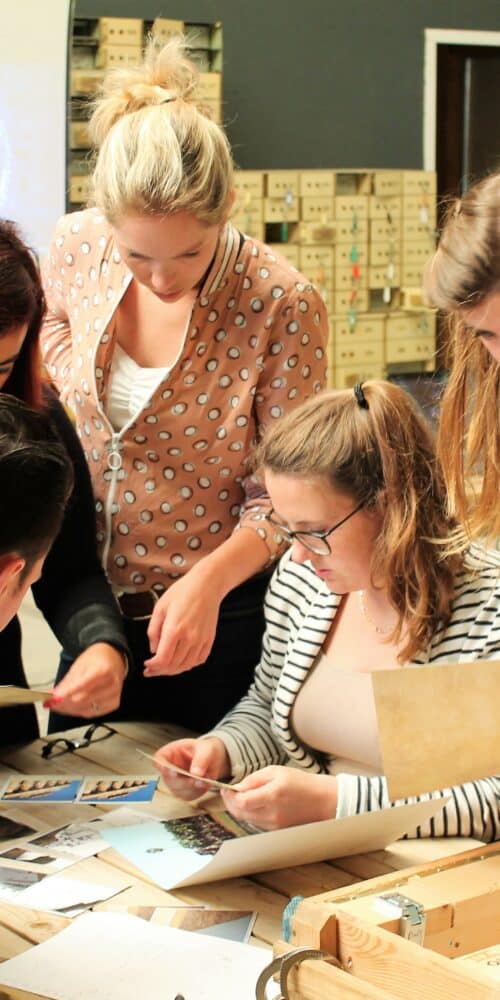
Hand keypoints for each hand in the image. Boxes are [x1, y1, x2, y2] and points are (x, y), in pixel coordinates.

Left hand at [44, 643, 126, 716]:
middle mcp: (111, 684)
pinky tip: (71, 707)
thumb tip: (54, 695)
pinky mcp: (113, 704)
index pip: (82, 686)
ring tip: (58, 705)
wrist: (113, 659)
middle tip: (51, 703)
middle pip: (83, 700)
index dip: (66, 694)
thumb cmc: (97, 660)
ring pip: (86, 710)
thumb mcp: (79, 665)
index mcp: (103, 670)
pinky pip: (92, 713)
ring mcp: (114, 695)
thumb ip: (66, 682)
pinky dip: (78, 711)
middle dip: (64, 703)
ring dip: (69, 709)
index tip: (53, 699)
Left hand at [144, 567, 223, 675]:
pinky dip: (188, 665)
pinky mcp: (209, 640)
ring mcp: (201, 640)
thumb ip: (153, 631)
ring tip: (164, 668)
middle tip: (151, 670)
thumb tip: (153, 649)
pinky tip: (180, 662)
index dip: (153, 667)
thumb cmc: (183, 592)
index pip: (162, 659)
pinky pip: (198, 660)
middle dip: (160, 671)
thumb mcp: (160, 607)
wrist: (207, 585)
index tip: (147, 665)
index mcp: (174, 629)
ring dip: (173, 670)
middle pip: (173, 665)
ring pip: (186, 665)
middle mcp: (189, 637)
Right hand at [154, 737, 230, 800]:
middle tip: (194, 779)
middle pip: (168, 778)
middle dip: (182, 780)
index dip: (161, 765)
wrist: (212, 759)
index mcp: (170, 753)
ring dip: (191, 787)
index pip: (159, 759)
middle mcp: (169, 768)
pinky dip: (197, 792)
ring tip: (203, 781)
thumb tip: (196, 773)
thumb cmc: (204, 750)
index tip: (172, 770)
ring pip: (177, 789)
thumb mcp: (205, 749)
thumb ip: (201, 760)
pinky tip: (203, 784)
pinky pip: (187, 795)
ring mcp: (175, 781)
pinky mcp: (183, 791)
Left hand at [220, 766, 337, 829]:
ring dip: (239, 809)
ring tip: (241, 796)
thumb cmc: (301, 783)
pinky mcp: (276, 829)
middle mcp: (271, 814)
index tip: (226, 788)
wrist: (321, 800)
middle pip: (240, 813)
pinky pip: (255, 822)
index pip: (241, 802)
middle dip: (230, 803)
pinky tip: (253, 804)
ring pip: (246, 819)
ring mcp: (273, 825)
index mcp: (272, 796)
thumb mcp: (277, 771)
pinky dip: (249, 813)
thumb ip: (254, 779)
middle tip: (229, 792)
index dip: (229, 796)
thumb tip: (237, 787)